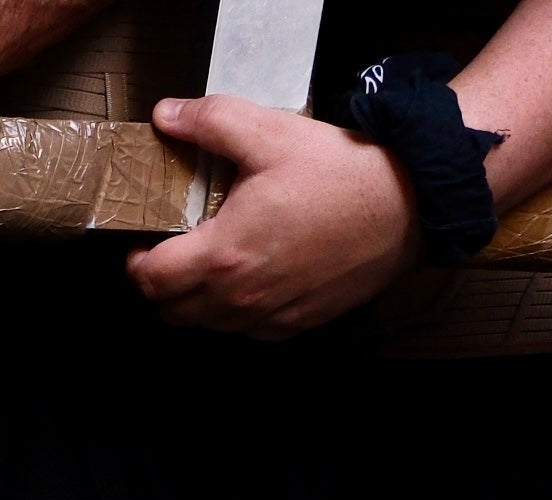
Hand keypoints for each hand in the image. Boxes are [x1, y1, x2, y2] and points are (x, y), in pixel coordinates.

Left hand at [127, 95, 425, 335]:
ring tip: (215, 262)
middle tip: (177, 251)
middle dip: (163, 283)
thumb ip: (211, 122)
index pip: (149, 280)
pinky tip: (254, 277)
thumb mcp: (272, 133)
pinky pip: (249, 332)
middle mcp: (241, 298)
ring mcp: (271, 315)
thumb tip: (167, 114)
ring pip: (208, 325)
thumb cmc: (344, 172)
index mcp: (223, 256)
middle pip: (171, 310)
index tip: (149, 241)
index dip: (138, 261)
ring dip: (199, 301)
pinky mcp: (300, 322)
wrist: (414, 203)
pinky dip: (239, 312)